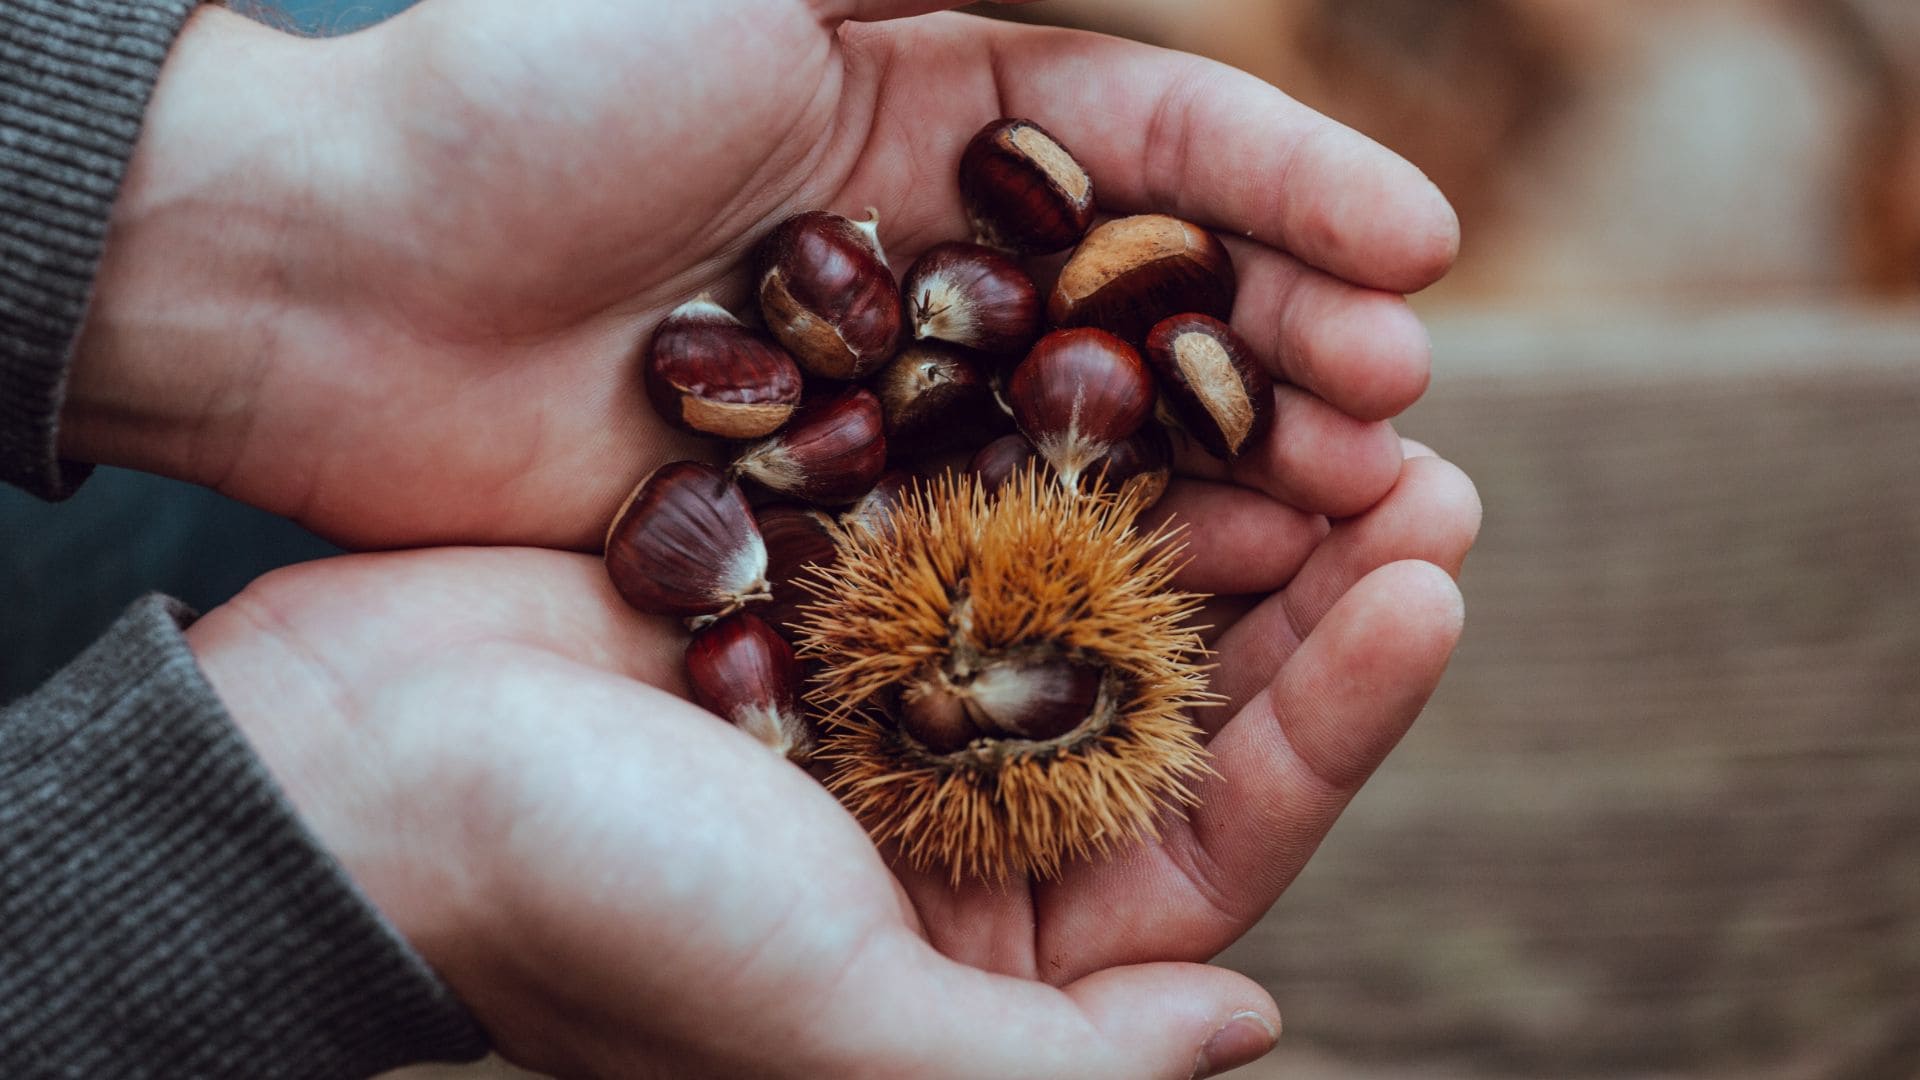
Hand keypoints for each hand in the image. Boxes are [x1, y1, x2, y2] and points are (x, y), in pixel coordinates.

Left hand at [64, 0, 1453, 549]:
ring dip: (1221, 475)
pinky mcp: (820, 511)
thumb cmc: (528, 90)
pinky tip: (1185, 608)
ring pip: (1091, 432)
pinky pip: (981, 534)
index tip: (1419, 258)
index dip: (1292, 190)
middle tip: (1400, 423)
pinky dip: (1085, 564)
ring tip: (1344, 517)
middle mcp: (930, 252)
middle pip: (1149, 300)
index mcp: (930, 101)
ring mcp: (884, 391)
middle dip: (1286, 349)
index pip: (1155, 141)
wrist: (326, 273)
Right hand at [184, 440, 1477, 1078]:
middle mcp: (949, 826)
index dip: (1335, 721)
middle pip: (1176, 706)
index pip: (1207, 838)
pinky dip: (1069, 444)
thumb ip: (1051, 1067)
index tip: (1432, 586)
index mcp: (974, 951)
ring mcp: (886, 693)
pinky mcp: (820, 581)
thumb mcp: (834, 1022)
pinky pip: (984, 505)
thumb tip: (1249, 1026)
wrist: (348, 765)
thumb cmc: (583, 909)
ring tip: (1327, 399)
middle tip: (1424, 468)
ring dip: (1212, 502)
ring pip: (1099, 593)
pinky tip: (1149, 363)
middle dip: (1308, 594)